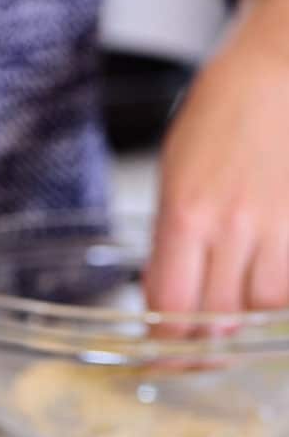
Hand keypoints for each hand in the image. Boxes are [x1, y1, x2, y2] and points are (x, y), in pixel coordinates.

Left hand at [146, 0, 288, 321]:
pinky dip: (274, 299)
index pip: (171, 307)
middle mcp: (229, 226)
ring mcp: (273, 225)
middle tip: (195, 346)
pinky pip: (288, 288)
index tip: (161, 359)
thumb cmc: (217, 121)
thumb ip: (167, 247)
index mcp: (184, 216)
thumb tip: (163, 303)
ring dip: (241, 321)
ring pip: (258, 309)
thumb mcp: (171, 181)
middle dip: (200, 342)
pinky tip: (260, 290)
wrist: (273, 77)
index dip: (166, 345)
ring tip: (230, 311)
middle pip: (214, 317)